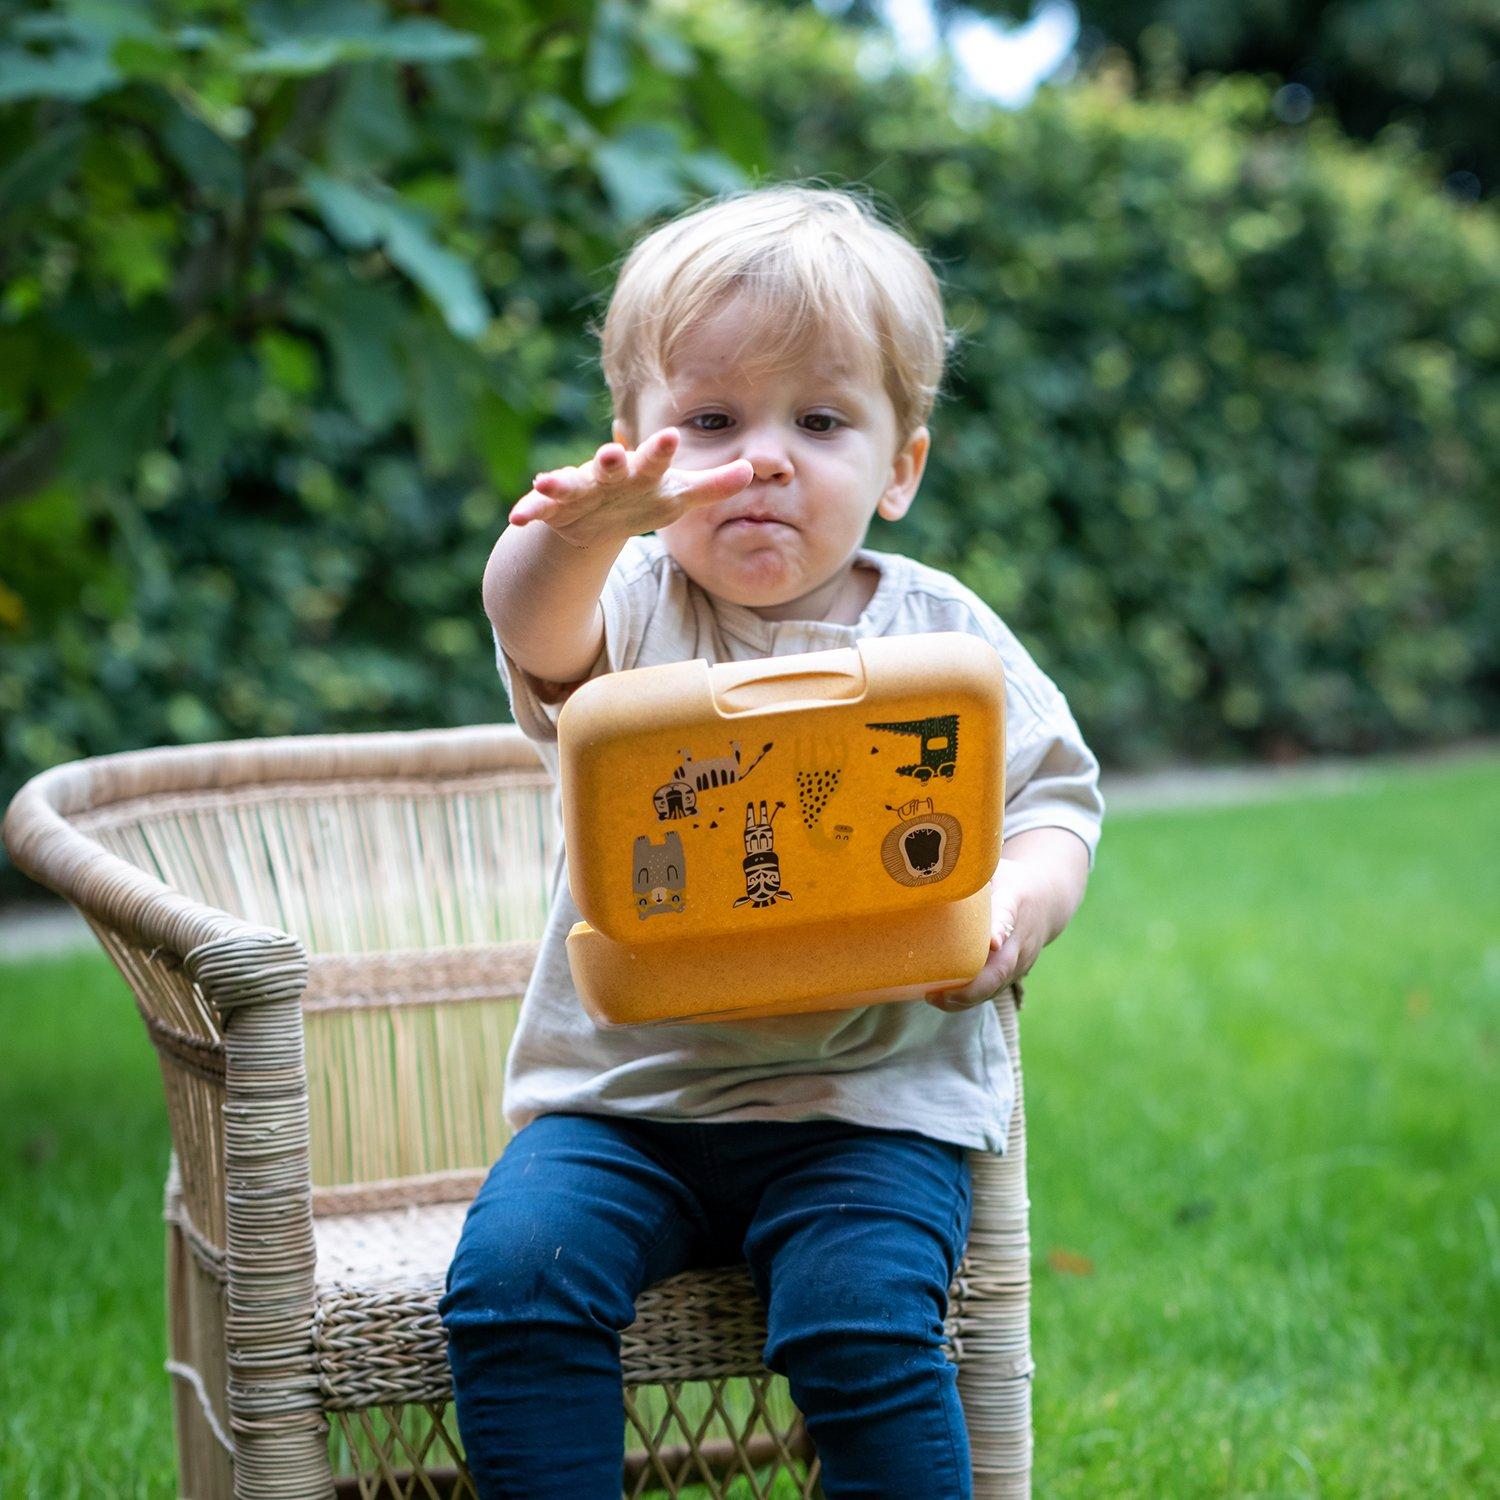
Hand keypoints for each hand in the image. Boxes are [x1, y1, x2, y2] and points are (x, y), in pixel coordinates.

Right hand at [508, 427, 753, 549]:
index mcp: (642, 473)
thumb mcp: (678, 498)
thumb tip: (752, 470)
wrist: (597, 521)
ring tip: (546, 481)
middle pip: (611, 466)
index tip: (672, 435)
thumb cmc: (643, 500)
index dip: (663, 450)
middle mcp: (610, 475)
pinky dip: (529, 511)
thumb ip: (712, 487)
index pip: (656, 460)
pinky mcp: (556, 508)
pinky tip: (516, 519)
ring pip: (570, 483)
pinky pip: (541, 509)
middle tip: (612, 452)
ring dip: (559, 482)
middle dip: (610, 460)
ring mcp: (581, 490)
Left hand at [924, 861, 1047, 1012]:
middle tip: (941, 994)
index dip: (1000, 928)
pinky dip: (970, 999)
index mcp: (1015, 900)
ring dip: (967, 998)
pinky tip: (942, 1000)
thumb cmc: (1008, 881)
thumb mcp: (993, 867)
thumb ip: (969, 872)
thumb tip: (929, 867)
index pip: (1008, 915)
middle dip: (974, 986)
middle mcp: (1020, 936)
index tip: (992, 942)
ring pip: (997, 985)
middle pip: (1003, 967)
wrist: (1048, 900)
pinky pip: (993, 990)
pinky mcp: (1015, 973)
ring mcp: (1021, 959)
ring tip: (933, 999)